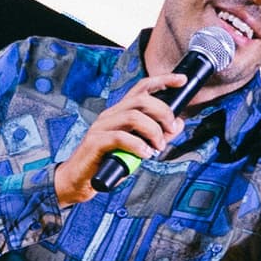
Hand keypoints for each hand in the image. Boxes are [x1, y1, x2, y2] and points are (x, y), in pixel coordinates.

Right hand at [51, 69, 188, 205]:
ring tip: (157, 148)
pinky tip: (144, 155)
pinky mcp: (95, 142)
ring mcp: (101, 127)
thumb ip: (157, 136)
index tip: (181, 80)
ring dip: (152, 131)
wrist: (79, 180)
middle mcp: (111, 115)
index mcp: (120, 112)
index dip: (163, 80)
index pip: (142, 88)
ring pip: (133, 117)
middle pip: (142, 100)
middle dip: (163, 113)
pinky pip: (120, 137)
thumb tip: (178, 124)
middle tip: (170, 131)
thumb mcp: (138, 148)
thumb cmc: (107, 163)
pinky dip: (137, 146)